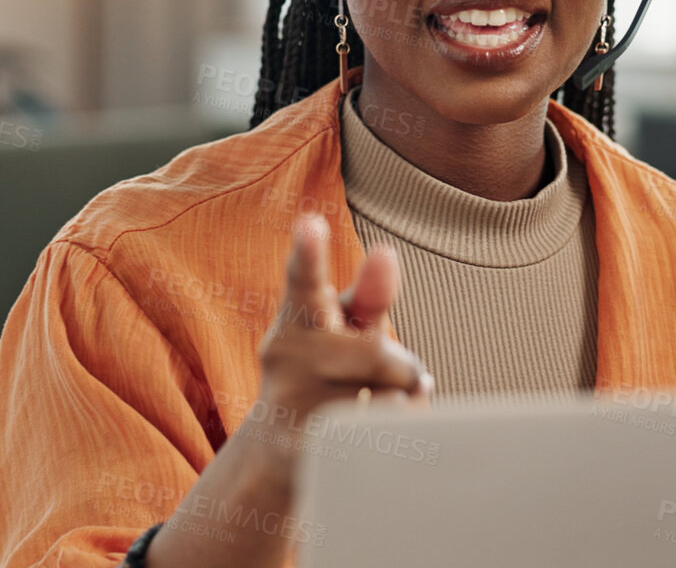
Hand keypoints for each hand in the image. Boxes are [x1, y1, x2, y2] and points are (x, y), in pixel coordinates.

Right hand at [248, 213, 433, 449]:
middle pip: (377, 354)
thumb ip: (369, 293)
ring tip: (371, 406)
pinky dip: (391, 433)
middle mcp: (285, 357)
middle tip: (385, 375)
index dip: (309, 253)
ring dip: (398, 402)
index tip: (310, 224)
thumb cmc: (322, 370)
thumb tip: (386, 252)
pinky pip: (380, 437)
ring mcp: (290, 406)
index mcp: (297, 317)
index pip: (304, 280)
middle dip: (397, 366)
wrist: (277, 451)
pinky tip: (369, 434)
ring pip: (388, 397)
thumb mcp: (343, 328)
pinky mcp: (303, 452)